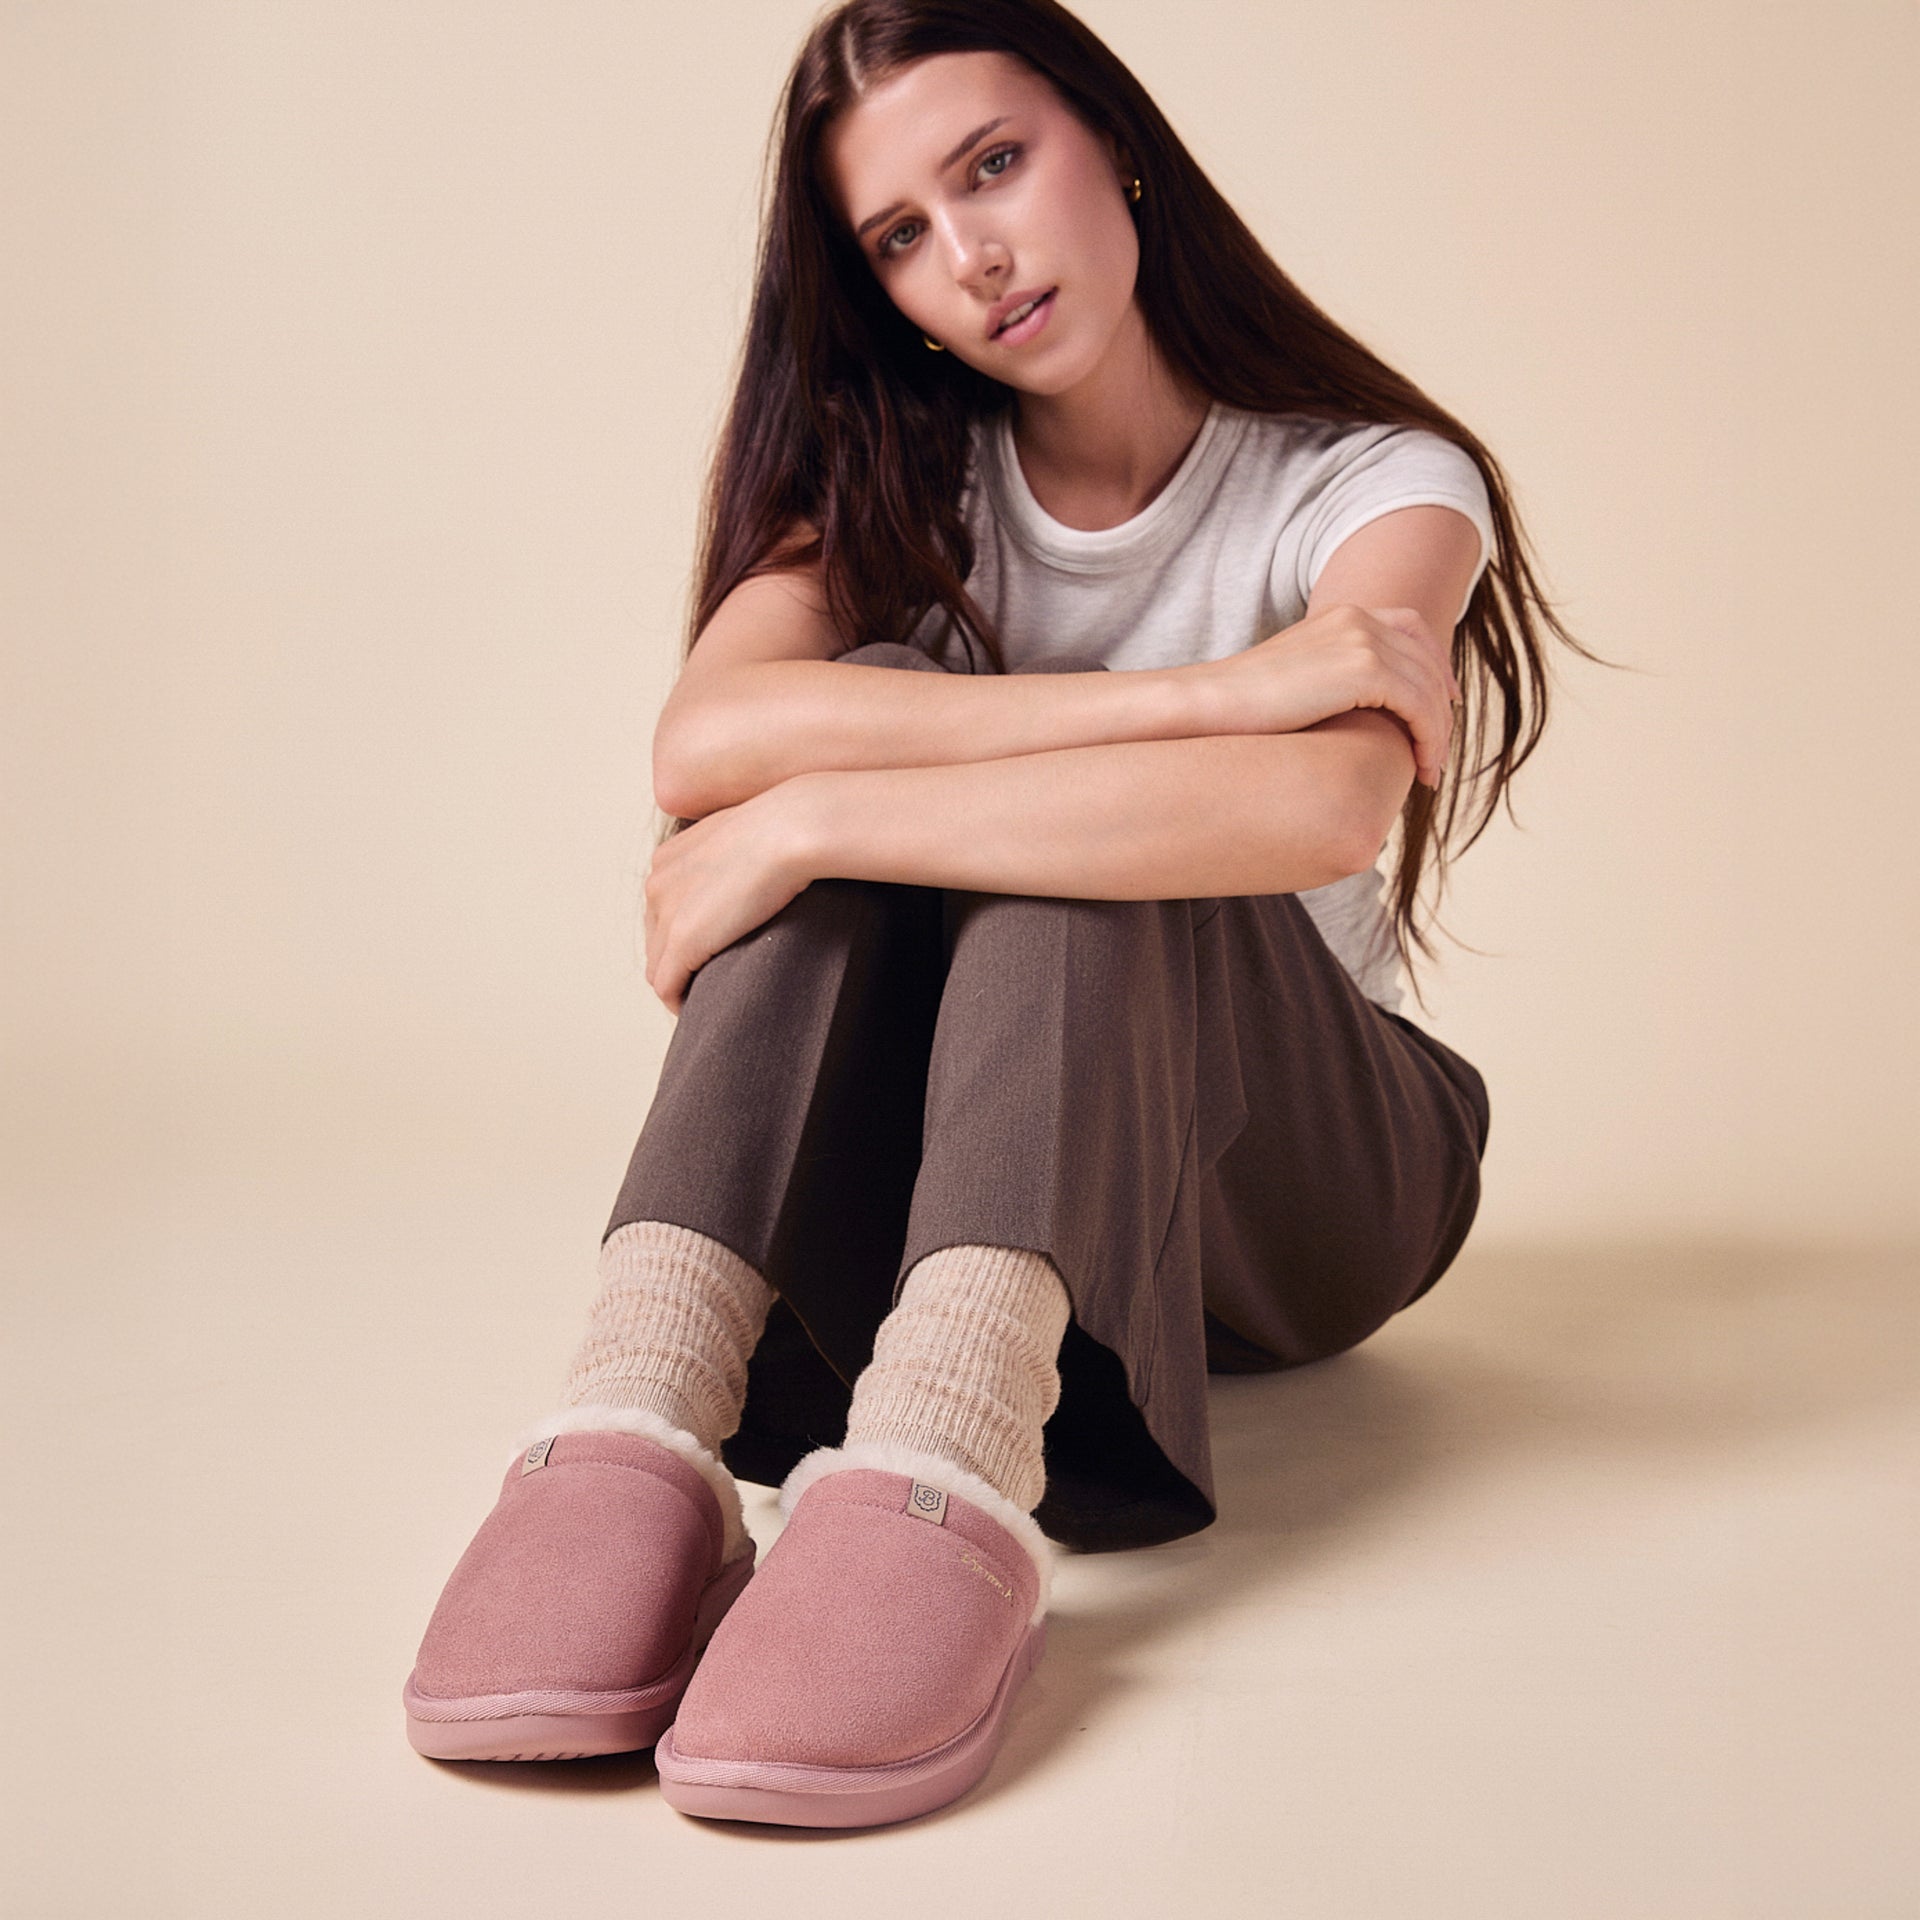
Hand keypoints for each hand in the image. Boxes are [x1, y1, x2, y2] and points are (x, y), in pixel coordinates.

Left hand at [643, 782, 815, 1014]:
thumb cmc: (787, 830)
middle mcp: (658, 883)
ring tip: (706, 997)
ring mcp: (667, 913)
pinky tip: (702, 1008)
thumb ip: (735, 857)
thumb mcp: (748, 836)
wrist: (792, 831)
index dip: (683, 934)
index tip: (710, 949)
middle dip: (677, 962)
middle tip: (709, 979)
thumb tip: (756, 875)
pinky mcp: (682, 942)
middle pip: (656, 939)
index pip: (663, 909)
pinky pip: (667, 986)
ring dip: (678, 985)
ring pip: (658, 966)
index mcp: (670, 858)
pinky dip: (680, 1002)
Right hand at [1208, 604, 1463, 788]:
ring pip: (1429, 689)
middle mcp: (1358, 618)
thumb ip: (1328, 680)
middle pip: (1428, 662)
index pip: (1412, 628)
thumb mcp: (1293, 680)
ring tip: (1430, 772)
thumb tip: (1345, 713)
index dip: (1437, 666)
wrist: (1207, 704)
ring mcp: (1363, 640)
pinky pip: (1420, 708)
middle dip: (1441, 710)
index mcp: (1342, 615)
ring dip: (1438, 734)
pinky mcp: (1364, 670)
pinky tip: (1423, 770)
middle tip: (1436, 754)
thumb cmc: (1239, 707)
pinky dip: (1430, 740)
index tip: (1444, 704)